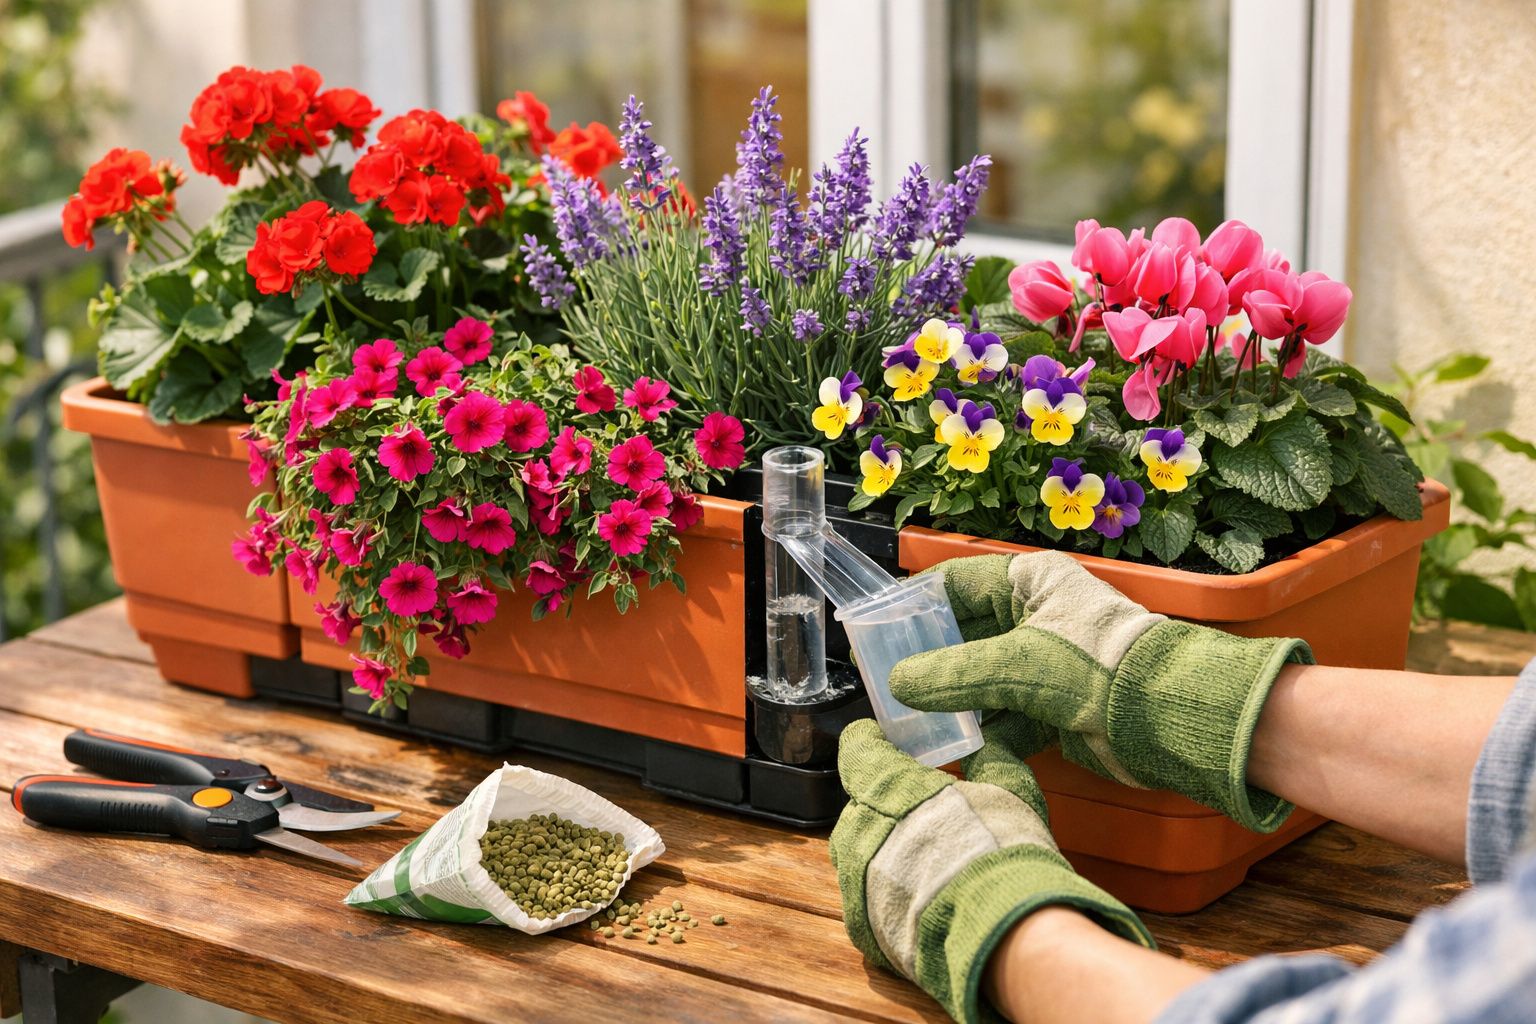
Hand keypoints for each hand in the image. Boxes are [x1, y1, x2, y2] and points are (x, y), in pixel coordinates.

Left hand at [829, 718, 1151, 1022]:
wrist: (1002, 936)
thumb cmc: (1004, 853)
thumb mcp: (1008, 791)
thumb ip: (992, 761)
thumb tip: (991, 743)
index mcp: (887, 787)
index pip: (858, 749)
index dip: (872, 744)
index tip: (884, 744)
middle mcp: (857, 831)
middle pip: (862, 806)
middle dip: (887, 805)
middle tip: (924, 812)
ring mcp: (854, 881)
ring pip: (860, 853)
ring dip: (885, 851)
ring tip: (928, 862)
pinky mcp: (860, 925)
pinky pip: (867, 897)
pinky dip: (890, 894)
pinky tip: (923, 900)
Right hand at [889, 552, 1310, 831]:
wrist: (1168, 717)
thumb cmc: (1099, 666)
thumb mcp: (1013, 664)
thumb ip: (950, 675)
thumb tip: (897, 685)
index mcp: (1031, 581)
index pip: (956, 583)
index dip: (914, 605)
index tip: (877, 629)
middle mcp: (1038, 614)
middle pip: (965, 634)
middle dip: (929, 660)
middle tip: (887, 681)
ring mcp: (1047, 660)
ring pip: (983, 677)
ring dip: (953, 700)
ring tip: (912, 719)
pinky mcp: (1056, 703)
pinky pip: (1005, 712)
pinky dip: (983, 728)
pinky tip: (955, 745)